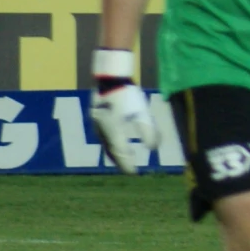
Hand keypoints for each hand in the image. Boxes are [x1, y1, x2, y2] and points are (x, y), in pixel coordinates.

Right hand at [90, 53, 157, 172]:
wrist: (110, 77)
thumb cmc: (128, 94)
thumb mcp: (142, 112)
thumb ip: (149, 131)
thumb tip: (153, 149)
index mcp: (113, 128)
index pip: (120, 152)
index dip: (127, 164)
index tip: (134, 173)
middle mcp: (102, 129)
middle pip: (111, 151)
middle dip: (121, 162)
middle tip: (130, 171)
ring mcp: (96, 125)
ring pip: (106, 145)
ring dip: (116, 155)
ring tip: (126, 161)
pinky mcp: (96, 120)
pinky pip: (103, 138)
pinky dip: (111, 145)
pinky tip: (119, 147)